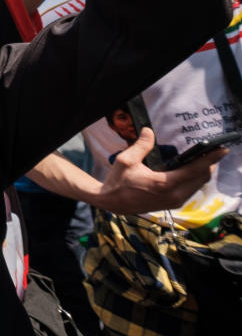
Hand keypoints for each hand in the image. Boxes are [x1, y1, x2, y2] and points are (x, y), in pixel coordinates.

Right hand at [96, 128, 225, 213]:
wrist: (112, 203)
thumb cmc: (118, 181)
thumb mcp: (126, 160)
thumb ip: (141, 145)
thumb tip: (149, 131)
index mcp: (164, 184)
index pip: (194, 170)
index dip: (210, 159)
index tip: (222, 150)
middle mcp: (173, 195)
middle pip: (201, 178)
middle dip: (209, 164)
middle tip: (212, 151)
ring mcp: (174, 202)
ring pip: (198, 185)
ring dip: (203, 172)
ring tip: (203, 159)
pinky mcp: (173, 204)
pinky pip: (191, 190)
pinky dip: (195, 179)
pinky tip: (191, 170)